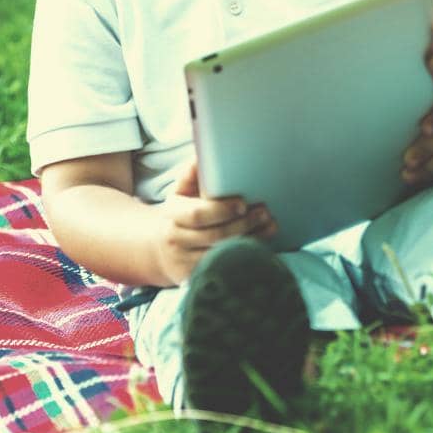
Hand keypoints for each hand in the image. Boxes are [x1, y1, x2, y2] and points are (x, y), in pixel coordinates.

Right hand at [153, 160, 276, 283]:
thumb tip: (202, 155)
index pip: (197, 214)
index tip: (243, 203)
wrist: (161, 249)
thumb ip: (191, 174)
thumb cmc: (180, 213)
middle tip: (265, 212)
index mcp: (172, 214)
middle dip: (243, 224)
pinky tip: (261, 245)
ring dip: (250, 239)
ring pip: (221, 253)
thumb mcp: (181, 191)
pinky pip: (223, 268)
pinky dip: (243, 256)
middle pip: (214, 235)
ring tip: (270, 225)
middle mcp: (175, 239)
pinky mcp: (194, 278)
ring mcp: (184, 262)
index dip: (221, 209)